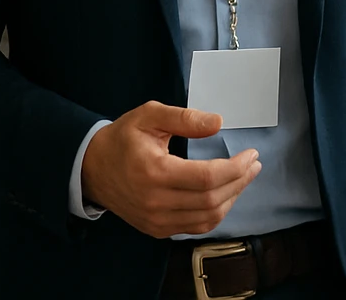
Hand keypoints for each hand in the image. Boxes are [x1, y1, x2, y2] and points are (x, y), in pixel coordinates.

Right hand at [80, 101, 261, 236]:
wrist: (91, 168)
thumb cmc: (122, 138)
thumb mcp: (149, 115)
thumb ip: (184, 117)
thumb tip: (218, 123)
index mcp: (154, 172)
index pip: (207, 178)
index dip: (236, 168)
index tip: (251, 154)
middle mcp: (155, 202)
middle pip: (211, 199)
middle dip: (240, 181)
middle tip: (254, 164)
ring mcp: (156, 220)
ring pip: (207, 217)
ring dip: (232, 198)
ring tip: (244, 177)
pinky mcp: (156, 229)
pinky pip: (196, 227)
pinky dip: (216, 213)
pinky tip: (226, 195)